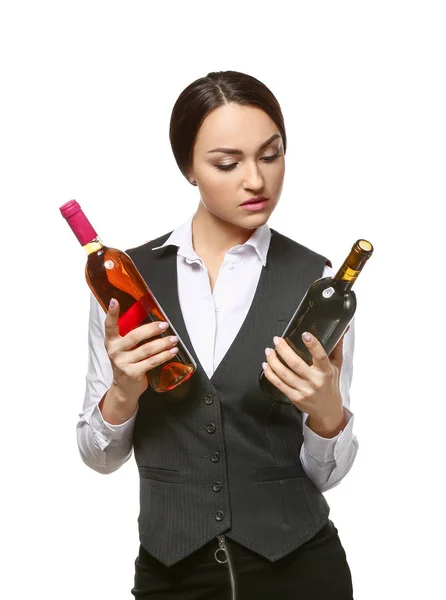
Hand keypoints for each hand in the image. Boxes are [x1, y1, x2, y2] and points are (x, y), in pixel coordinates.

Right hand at [100, 298, 178, 422]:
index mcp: (111, 342)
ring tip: (173, 339)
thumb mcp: (123, 349)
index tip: (115, 301)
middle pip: (135, 336)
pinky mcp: (133, 373)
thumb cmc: (127, 363)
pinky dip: (164, 356)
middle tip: (164, 325)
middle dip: (152, 329)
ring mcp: (123, 363)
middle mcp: (115, 351)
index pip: (109, 325)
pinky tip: (172, 351)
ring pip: (147, 349)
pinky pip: (152, 362)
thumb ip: (130, 336)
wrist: (124, 389)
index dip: (112, 313)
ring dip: (163, 343)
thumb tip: (152, 321)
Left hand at [262, 332, 345, 437]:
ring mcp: (304, 391)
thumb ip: (336, 347)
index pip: (321, 357)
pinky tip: (266, 365)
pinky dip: (270, 374)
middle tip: (276, 340)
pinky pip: (279, 384)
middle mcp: (315, 381)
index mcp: (326, 371)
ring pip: (284, 374)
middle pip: (296, 364)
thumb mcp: (337, 366)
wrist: (328, 410)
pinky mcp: (295, 398)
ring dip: (273, 361)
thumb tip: (342, 330)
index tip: (305, 334)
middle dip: (283, 350)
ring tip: (269, 351)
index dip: (313, 345)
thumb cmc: (330, 385)